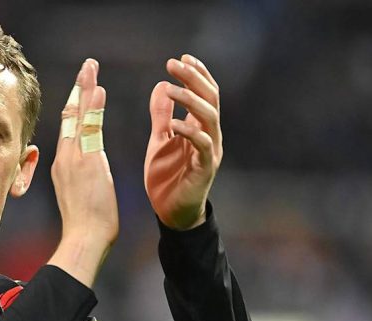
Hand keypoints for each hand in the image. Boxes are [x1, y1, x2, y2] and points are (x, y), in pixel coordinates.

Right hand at [48, 59, 117, 287]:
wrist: (83, 240)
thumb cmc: (85, 224)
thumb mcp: (79, 194)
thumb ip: (81, 177)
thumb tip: (85, 172)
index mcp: (64, 165)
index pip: (70, 128)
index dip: (75, 105)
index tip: (82, 87)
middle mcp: (65, 158)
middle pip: (70, 116)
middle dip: (79, 89)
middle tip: (87, 66)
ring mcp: (74, 159)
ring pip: (79, 118)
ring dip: (86, 91)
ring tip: (92, 69)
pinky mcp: (85, 164)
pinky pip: (90, 130)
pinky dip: (93, 109)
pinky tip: (98, 90)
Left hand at [145, 54, 221, 229]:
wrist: (172, 212)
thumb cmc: (168, 176)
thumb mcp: (160, 139)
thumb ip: (162, 115)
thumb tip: (161, 86)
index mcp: (200, 126)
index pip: (205, 93)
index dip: (197, 74)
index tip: (181, 58)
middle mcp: (210, 135)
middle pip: (210, 98)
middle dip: (194, 78)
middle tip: (174, 64)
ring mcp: (210, 151)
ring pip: (209, 117)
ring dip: (191, 100)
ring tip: (173, 88)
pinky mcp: (205, 168)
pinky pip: (202, 145)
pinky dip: (189, 131)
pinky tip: (174, 123)